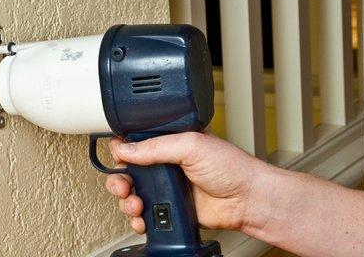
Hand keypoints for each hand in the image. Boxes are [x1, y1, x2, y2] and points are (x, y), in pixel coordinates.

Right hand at [105, 132, 268, 233]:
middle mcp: (168, 164)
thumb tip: (125, 147)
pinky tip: (142, 219)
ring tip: (135, 204)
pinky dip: (138, 220)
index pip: (138, 143)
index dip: (122, 150)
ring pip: (134, 195)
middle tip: (123, 186)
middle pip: (129, 172)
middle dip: (119, 180)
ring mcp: (168, 188)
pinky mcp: (172, 209)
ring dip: (127, 202)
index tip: (116, 156)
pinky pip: (146, 216)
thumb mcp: (191, 145)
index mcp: (171, 142)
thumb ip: (156, 146)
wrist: (247, 199)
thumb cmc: (231, 166)